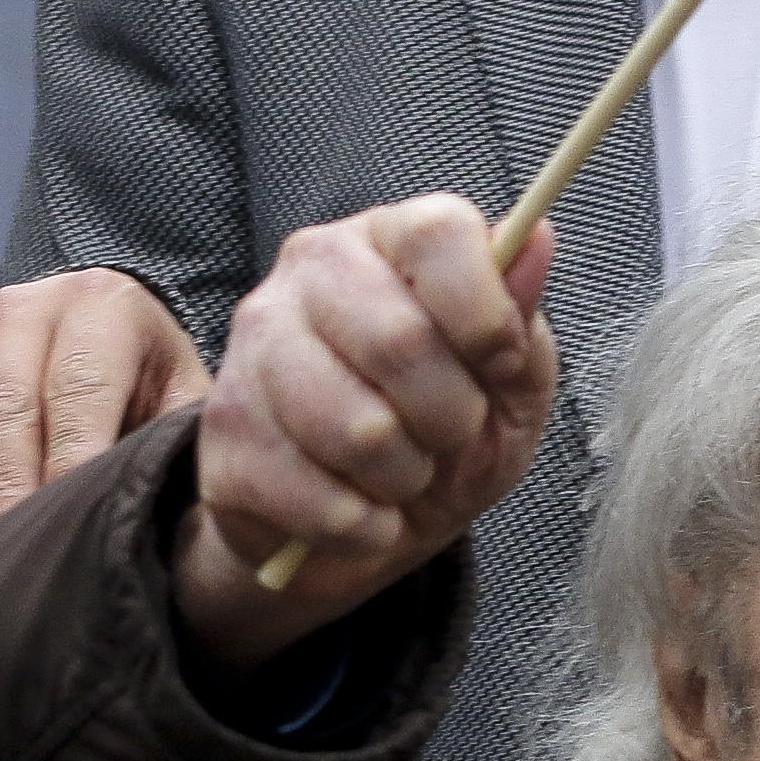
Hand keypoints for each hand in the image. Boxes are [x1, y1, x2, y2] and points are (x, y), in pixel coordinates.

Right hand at [0, 271, 211, 583]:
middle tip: (2, 568)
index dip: (69, 464)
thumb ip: (185, 441)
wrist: (98, 333)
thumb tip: (195, 517)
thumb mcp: (185, 398)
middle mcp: (19, 310)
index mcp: (101, 307)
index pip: (78, 389)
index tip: (64, 533)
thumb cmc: (152, 387)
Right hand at [175, 198, 555, 672]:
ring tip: (399, 476)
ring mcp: (251, 351)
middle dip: (451, 417)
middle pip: (399, 340)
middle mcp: (307, 274)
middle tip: (449, 438)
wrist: (358, 524)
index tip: (501, 366)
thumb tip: (536, 239)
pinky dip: (362, 526)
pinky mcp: (222, 438)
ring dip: (404, 479)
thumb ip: (520, 319)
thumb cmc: (441, 437)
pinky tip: (357, 510)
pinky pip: (317, 499)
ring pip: (357, 430)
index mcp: (386, 240)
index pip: (438, 234)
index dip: (487, 315)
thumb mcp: (510, 387)